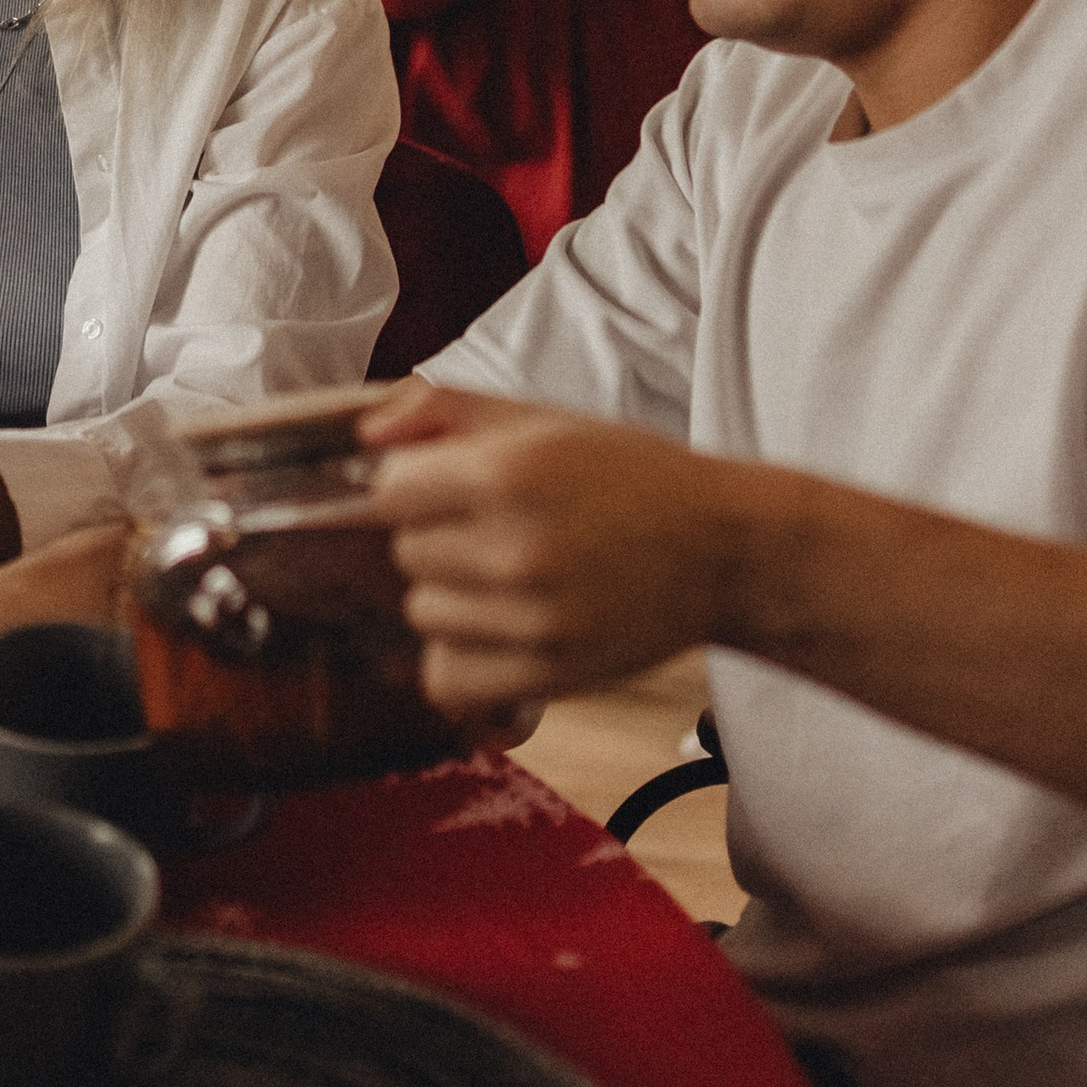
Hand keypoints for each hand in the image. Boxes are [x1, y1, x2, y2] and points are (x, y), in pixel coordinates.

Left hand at [364, 379, 753, 727]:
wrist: (721, 549)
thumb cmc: (630, 476)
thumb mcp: (540, 417)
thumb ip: (440, 409)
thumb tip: (365, 436)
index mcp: (508, 472)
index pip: (389, 490)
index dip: (415, 486)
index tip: (451, 489)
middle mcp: (515, 547)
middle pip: (405, 553)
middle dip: (439, 538)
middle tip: (498, 530)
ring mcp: (531, 619)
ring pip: (423, 613)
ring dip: (453, 598)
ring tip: (511, 578)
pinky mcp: (548, 673)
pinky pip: (446, 677)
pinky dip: (461, 659)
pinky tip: (498, 631)